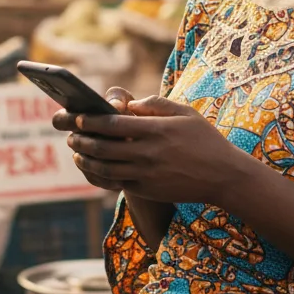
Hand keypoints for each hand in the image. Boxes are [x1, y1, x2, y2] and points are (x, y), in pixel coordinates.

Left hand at [55, 87, 243, 205]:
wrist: (224, 177)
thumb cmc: (205, 140)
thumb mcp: (186, 113)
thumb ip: (156, 104)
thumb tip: (129, 104)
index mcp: (156, 130)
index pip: (114, 123)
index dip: (91, 121)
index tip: (78, 117)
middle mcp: (149, 152)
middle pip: (104, 147)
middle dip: (81, 141)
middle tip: (70, 136)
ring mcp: (147, 173)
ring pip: (106, 168)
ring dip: (86, 160)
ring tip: (76, 154)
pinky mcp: (148, 189)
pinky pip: (116, 183)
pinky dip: (99, 176)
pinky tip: (93, 169)